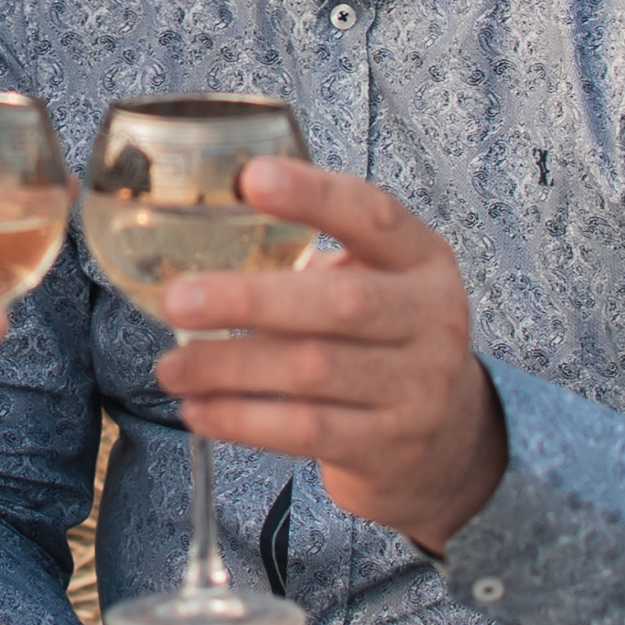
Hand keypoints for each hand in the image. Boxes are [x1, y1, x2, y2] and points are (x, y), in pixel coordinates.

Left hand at [157, 162, 507, 552]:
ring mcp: (418, 388)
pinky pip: (304, 431)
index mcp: (424, 261)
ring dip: (228, 368)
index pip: (374, 215)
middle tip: (176, 300)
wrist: (452, 443)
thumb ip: (313, 255)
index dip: (314, 195)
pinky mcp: (390, 446)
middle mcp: (432, 319)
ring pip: (311, 372)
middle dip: (248, 299)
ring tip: (172, 366)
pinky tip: (199, 409)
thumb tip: (197, 231)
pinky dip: (241, 419)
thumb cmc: (385, 340)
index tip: (250, 179)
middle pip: (338, 303)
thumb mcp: (379, 283)